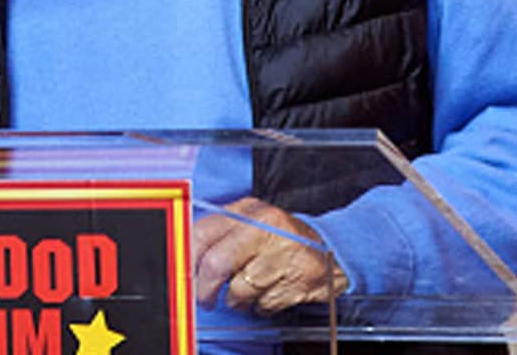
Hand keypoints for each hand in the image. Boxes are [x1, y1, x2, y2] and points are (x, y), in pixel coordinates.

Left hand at [191, 196, 347, 314]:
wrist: (331, 247)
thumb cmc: (281, 237)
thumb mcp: (252, 223)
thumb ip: (222, 234)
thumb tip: (188, 258)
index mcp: (247, 211)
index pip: (203, 232)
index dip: (188, 259)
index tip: (185, 275)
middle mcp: (263, 228)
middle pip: (216, 264)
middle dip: (205, 289)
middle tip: (205, 299)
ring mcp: (281, 254)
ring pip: (239, 289)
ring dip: (237, 300)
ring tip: (246, 293)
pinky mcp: (297, 280)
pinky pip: (263, 303)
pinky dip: (261, 305)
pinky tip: (269, 292)